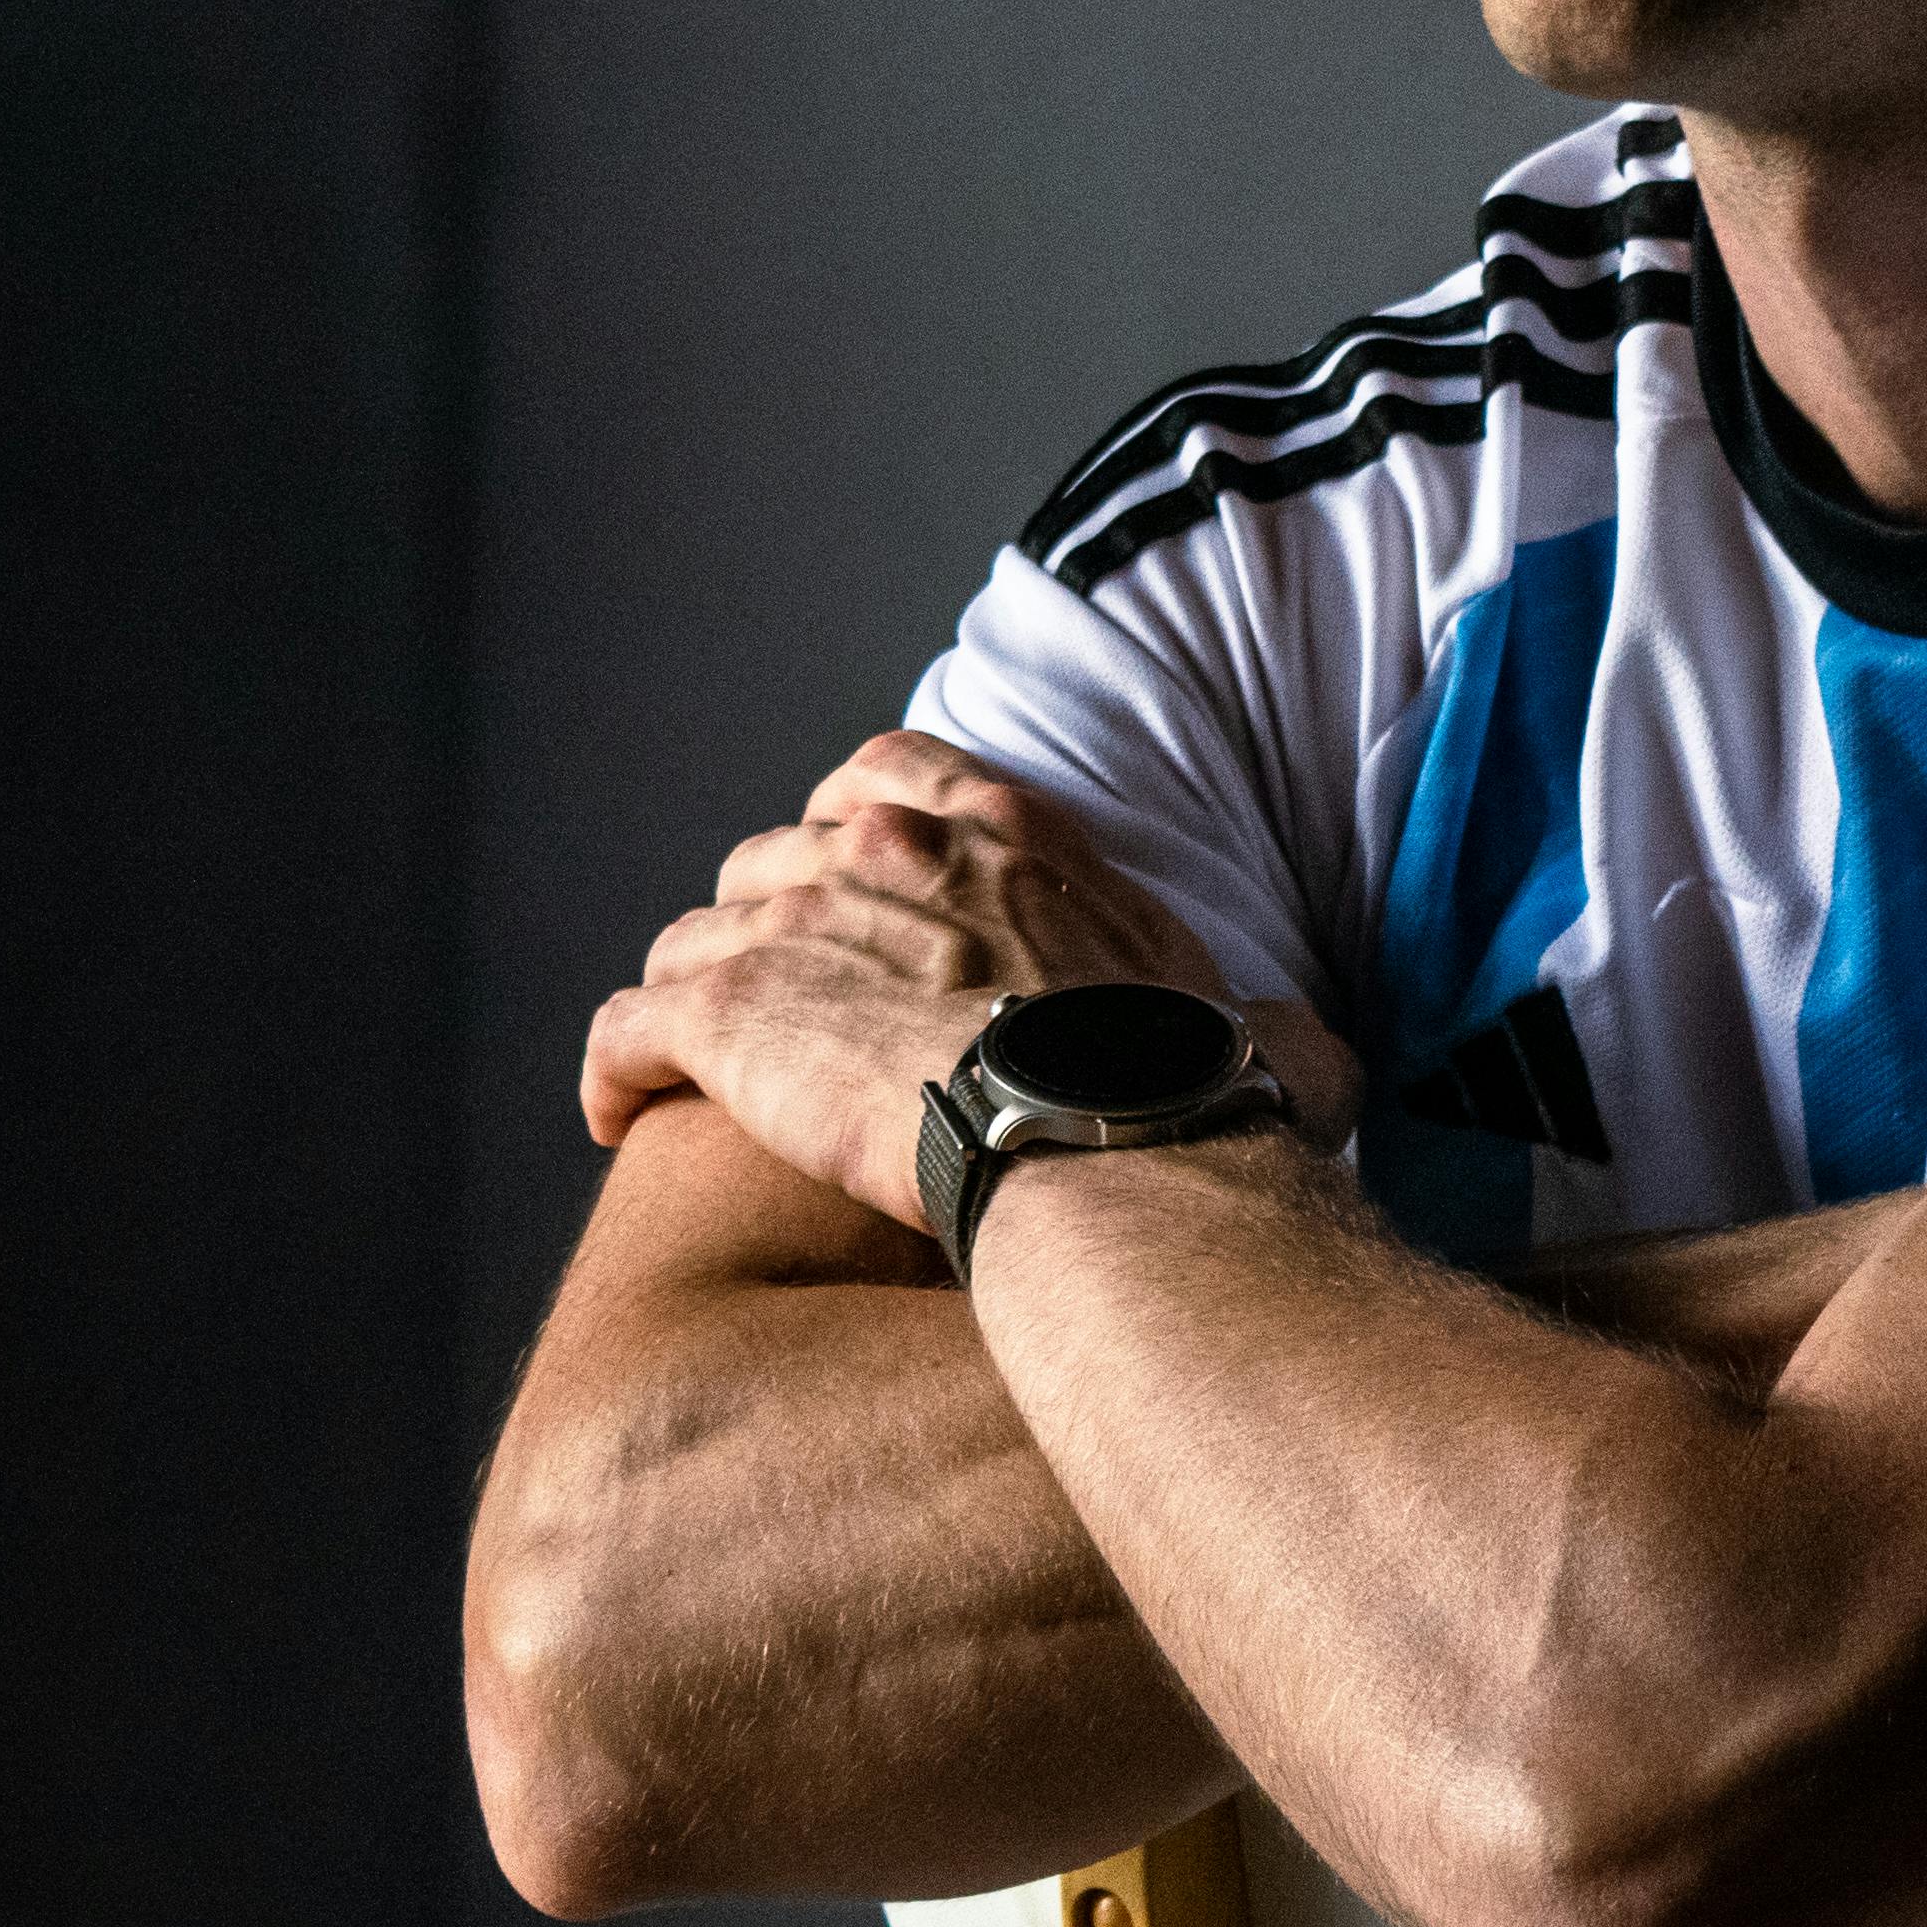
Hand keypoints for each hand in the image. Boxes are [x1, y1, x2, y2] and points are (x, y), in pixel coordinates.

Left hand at [578, 732, 1362, 1234]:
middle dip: (771, 925)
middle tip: (789, 1008)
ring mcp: (801, 925)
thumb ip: (1274, 1028)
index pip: (888, 772)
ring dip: (698, 998)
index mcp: (1007, 832)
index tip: (853, 886)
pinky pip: (627, 1027)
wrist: (1121, 1153)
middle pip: (775, 856)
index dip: (852, 829)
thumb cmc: (1197, 1101)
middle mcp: (888, 851)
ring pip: (695, 937)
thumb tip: (1312, 1060)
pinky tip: (614, 1115)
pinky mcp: (731, 1017)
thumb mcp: (1266, 1035)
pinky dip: (614, 1069)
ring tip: (701, 1076)